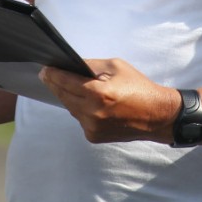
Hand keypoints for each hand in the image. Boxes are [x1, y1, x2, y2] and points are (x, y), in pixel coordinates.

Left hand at [39, 58, 179, 143]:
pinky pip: (79, 119)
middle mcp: (92, 112)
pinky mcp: (94, 136)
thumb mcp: (116, 67)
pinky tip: (84, 101)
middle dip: (55, 84)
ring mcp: (92, 127)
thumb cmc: (139, 88)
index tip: (44, 69)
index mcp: (99, 93)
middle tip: (47, 75)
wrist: (156, 116)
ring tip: (65, 85)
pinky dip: (79, 109)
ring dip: (67, 97)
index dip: (53, 75)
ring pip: (70, 108)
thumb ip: (91, 65)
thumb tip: (72, 65)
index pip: (66, 82)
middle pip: (64, 96)